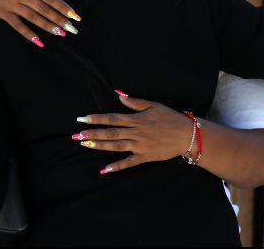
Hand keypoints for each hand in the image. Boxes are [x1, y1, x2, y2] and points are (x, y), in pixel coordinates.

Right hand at [0, 0, 77, 42]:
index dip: (63, 7)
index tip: (74, 15)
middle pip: (44, 9)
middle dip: (60, 20)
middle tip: (72, 29)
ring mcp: (12, 5)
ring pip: (33, 18)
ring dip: (48, 27)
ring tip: (61, 34)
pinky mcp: (3, 13)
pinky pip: (17, 25)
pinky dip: (28, 33)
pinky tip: (39, 41)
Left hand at [74, 95, 193, 172]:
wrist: (187, 135)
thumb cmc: (171, 118)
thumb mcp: (154, 105)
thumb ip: (135, 102)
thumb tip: (119, 95)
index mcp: (137, 119)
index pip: (113, 118)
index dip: (97, 118)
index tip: (82, 119)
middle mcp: (136, 132)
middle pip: (111, 133)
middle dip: (93, 134)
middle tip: (77, 136)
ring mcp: (140, 145)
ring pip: (116, 146)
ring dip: (100, 146)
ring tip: (85, 145)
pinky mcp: (145, 156)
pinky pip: (129, 162)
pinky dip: (117, 166)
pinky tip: (104, 169)